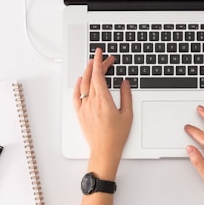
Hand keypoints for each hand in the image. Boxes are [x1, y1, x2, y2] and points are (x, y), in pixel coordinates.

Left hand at [73, 48, 132, 178]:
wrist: (104, 150)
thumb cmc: (116, 136)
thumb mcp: (127, 114)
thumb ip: (126, 96)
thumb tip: (124, 83)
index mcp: (103, 100)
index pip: (99, 75)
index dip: (100, 62)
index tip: (101, 54)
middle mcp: (92, 102)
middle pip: (92, 77)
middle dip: (97, 65)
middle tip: (103, 58)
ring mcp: (84, 107)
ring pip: (83, 84)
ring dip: (87, 72)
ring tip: (92, 65)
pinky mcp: (80, 114)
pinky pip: (76, 96)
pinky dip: (78, 86)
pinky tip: (81, 80)